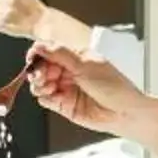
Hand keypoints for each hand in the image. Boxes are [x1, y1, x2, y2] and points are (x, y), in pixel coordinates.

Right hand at [25, 44, 143, 136]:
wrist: (124, 113)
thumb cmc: (114, 87)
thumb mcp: (85, 65)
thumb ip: (60, 54)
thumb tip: (39, 45)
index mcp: (75, 57)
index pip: (49, 50)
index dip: (38, 54)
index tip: (33, 58)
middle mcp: (69, 72)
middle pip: (41, 67)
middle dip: (38, 70)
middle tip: (41, 75)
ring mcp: (65, 88)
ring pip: (40, 84)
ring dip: (39, 84)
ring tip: (48, 86)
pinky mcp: (63, 105)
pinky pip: (45, 99)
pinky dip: (45, 97)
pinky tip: (52, 95)